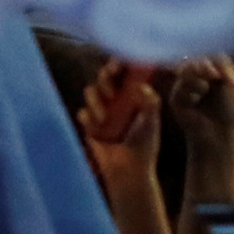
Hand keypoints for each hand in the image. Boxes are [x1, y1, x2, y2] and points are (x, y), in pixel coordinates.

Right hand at [74, 61, 159, 189]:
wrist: (129, 171)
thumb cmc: (144, 145)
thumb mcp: (151, 122)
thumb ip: (150, 103)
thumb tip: (142, 86)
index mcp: (132, 93)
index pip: (124, 70)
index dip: (120, 62)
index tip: (119, 63)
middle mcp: (116, 98)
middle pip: (104, 75)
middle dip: (105, 76)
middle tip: (111, 87)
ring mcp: (101, 110)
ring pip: (90, 91)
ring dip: (96, 101)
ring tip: (105, 118)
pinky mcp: (90, 124)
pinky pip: (82, 112)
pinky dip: (88, 118)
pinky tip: (97, 128)